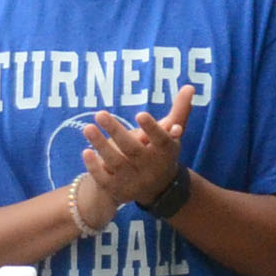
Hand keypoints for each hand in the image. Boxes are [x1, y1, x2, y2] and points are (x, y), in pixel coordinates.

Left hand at [78, 84, 194, 213]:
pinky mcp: (118, 190)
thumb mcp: (171, 134)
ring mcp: (134, 180)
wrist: (156, 189)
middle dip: (117, 132)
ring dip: (102, 146)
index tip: (140, 114)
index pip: (161, 140)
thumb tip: (189, 86)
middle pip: (133, 150)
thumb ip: (179, 111)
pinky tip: (86, 152)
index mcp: (165, 152)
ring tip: (88, 128)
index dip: (152, 128)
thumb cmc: (161, 152)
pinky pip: (105, 180)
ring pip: (116, 163)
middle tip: (100, 113)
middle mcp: (151, 168)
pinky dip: (95, 168)